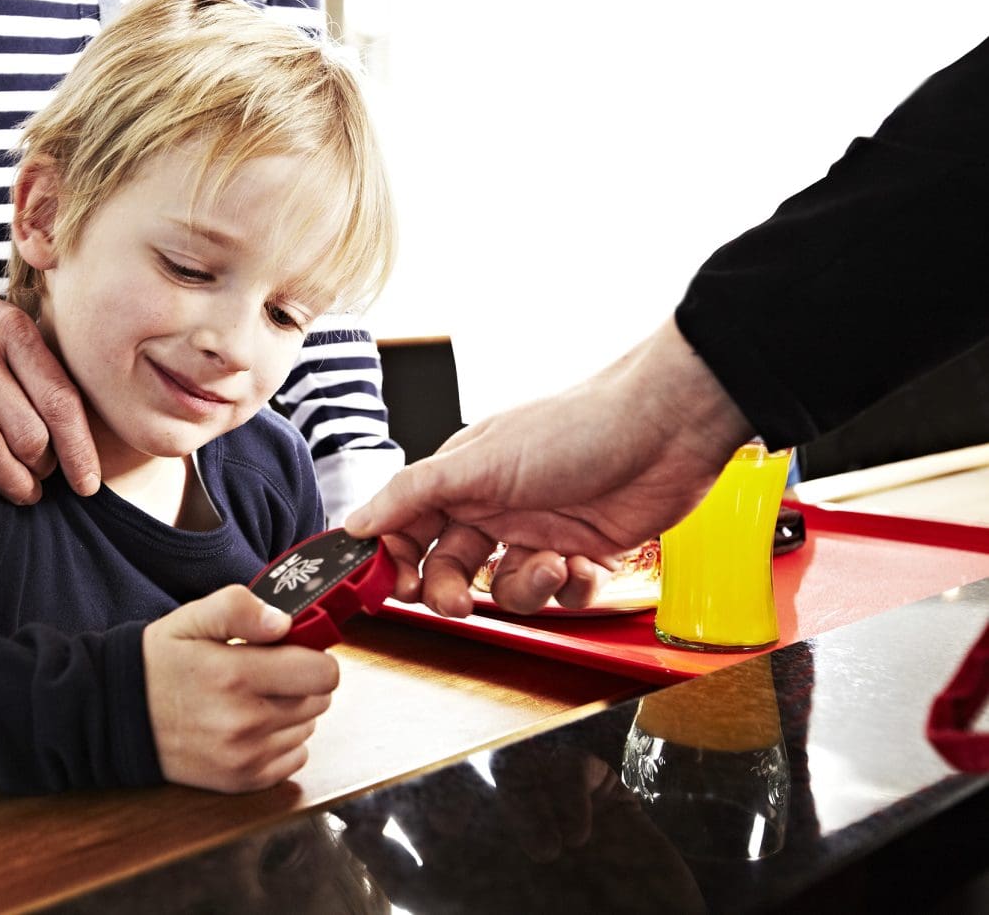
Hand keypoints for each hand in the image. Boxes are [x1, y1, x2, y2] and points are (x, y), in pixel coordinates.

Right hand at [0, 248, 99, 504]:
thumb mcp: (10, 331)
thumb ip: (42, 373)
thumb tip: (82, 440)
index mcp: (14, 331)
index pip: (58, 400)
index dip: (78, 449)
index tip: (87, 485)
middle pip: (23, 428)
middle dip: (40, 467)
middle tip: (41, 482)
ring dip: (6, 479)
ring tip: (21, 493)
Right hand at [144, 584, 339, 792]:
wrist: (117, 716)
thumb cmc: (158, 663)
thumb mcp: (191, 618)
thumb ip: (239, 608)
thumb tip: (283, 622)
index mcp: (236, 675)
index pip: (322, 673)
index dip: (314, 655)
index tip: (292, 650)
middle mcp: (245, 722)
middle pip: (319, 700)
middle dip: (302, 681)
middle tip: (268, 672)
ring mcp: (245, 757)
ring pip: (308, 729)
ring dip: (292, 712)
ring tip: (255, 698)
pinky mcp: (242, 781)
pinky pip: (294, 759)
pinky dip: (283, 741)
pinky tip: (254, 726)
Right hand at [348, 320, 752, 613]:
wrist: (668, 429)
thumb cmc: (577, 426)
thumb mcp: (480, 459)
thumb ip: (414, 493)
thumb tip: (358, 521)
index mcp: (463, 478)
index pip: (408, 528)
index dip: (396, 560)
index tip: (392, 586)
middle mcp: (497, 506)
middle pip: (451, 568)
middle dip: (451, 590)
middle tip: (460, 601)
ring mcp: (541, 530)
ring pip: (507, 589)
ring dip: (526, 587)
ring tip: (550, 563)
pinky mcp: (586, 553)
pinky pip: (562, 595)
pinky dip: (573, 588)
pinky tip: (585, 563)